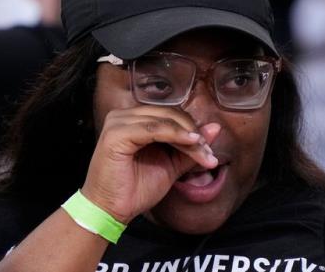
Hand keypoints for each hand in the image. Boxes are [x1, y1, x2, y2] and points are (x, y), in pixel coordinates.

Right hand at [81, 106, 218, 223]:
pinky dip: (175, 135)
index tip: (210, 151)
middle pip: (170, 114)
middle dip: (194, 133)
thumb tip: (214, 128)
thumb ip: (189, 148)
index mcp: (134, 120)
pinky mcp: (116, 134)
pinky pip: (153, 129)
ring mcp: (118, 122)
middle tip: (209, 153)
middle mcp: (125, 116)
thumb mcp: (169, 166)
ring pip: (165, 120)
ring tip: (204, 153)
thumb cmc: (134, 189)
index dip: (193, 129)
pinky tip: (190, 143)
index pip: (171, 115)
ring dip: (188, 136)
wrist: (110, 210)